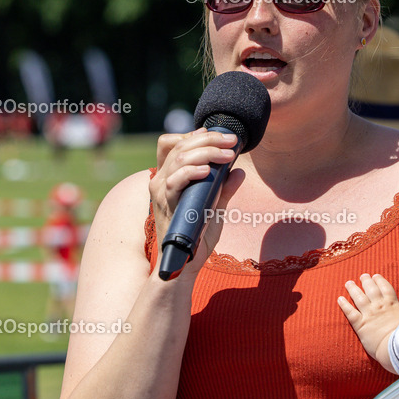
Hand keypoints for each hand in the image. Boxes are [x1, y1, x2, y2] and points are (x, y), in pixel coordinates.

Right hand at [149, 128, 241, 275]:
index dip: (192, 135)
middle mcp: (160, 180)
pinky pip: (175, 180)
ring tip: (228, 155)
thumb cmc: (197, 236)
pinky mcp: (166, 203)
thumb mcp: (215, 208)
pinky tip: (209, 170)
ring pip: (179, 157)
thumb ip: (224, 189)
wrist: (185, 263)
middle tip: (232, 141)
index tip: (216, 134)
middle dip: (209, 139)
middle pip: (179, 145)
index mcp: (168, 177)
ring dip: (207, 151)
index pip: (172, 144)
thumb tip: (239, 171)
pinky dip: (193, 171)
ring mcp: (161, 191)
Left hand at [337, 273, 398, 370]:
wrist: (398, 347)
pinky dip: (344, 305)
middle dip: (366, 281)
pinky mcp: (360, 324)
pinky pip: (350, 312)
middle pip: (370, 289)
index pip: (385, 287)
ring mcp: (369, 314)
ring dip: (353, 289)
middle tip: (362, 276)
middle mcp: (379, 306)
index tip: (375, 276)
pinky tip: (339, 299)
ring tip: (348, 283)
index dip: (379, 281)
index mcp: (392, 303)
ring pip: (359, 297)